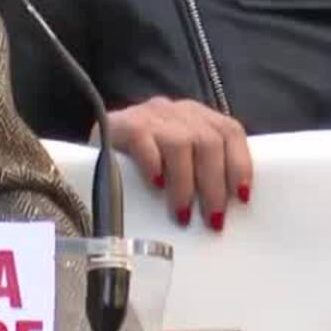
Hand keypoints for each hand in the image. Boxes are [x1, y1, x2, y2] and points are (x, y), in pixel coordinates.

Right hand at [102, 96, 251, 230]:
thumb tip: (225, 212)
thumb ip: (200, 171)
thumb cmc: (142, 165)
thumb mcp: (178, 161)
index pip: (230, 131)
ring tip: (182, 212)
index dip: (240, 164)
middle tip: (212, 219)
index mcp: (198, 117)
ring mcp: (149, 114)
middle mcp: (176, 111)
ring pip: (180, 144)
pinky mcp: (123, 123)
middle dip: (214, 185)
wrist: (88, 155)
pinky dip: (154, 165)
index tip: (242, 197)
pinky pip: (144, 142)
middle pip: (208, 142)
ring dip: (185, 183)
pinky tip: (156, 185)